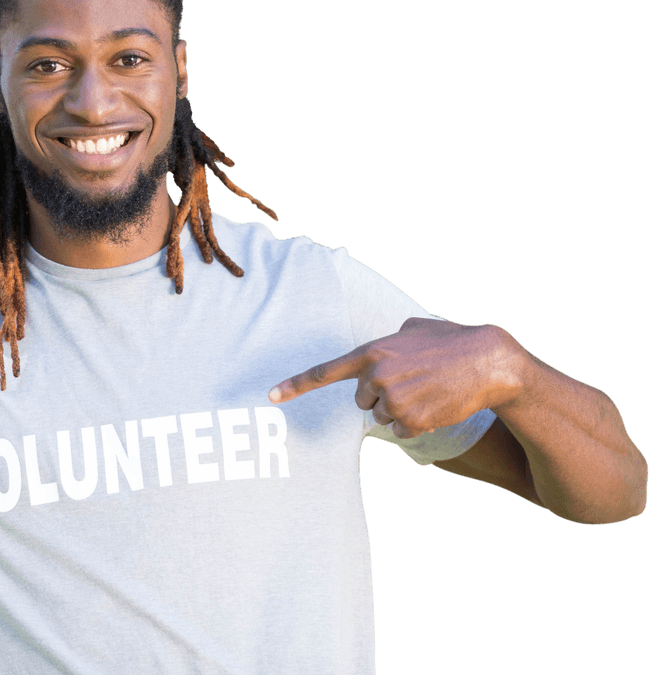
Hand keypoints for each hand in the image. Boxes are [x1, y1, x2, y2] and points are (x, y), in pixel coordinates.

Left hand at [268, 318, 524, 438]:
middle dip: (380, 395)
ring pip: (382, 417)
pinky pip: (401, 431)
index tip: (270, 396)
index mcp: (371, 352)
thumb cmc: (452, 340)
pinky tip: (435, 405)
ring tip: (428, 390)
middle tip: (410, 381)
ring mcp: (393, 401)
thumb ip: (386, 341)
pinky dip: (416, 424)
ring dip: (400, 409)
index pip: (325, 372)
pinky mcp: (411, 422)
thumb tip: (377, 355)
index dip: (296, 385)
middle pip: (361, 400)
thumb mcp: (412, 329)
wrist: (489, 362)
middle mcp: (376, 377)